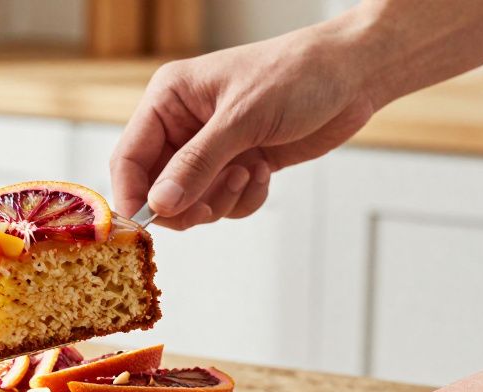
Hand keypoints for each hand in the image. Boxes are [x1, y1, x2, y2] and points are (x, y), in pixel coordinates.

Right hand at [110, 20, 377, 228]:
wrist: (353, 75)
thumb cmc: (297, 75)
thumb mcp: (242, 118)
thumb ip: (197, 164)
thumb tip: (159, 205)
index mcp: (169, 100)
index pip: (129, 156)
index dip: (133, 194)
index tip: (145, 225)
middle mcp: (182, 125)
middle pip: (156, 187)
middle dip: (184, 203)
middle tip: (208, 209)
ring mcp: (210, 148)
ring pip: (191, 201)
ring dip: (220, 200)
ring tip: (249, 173)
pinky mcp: (237, 165)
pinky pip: (223, 203)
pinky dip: (243, 199)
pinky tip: (265, 171)